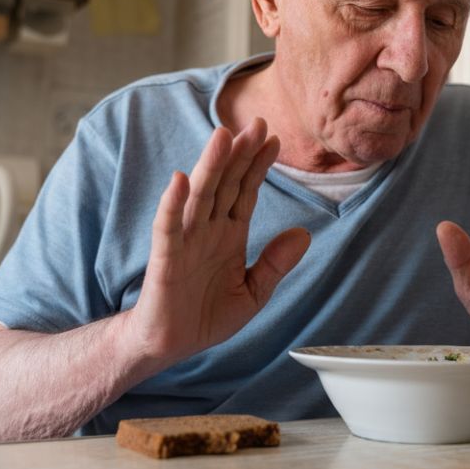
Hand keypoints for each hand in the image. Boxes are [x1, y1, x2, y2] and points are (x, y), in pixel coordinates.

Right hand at [127, 118, 310, 365]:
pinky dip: (172, 204)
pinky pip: (168, 228)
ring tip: (223, 137)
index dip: (259, 166)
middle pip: (225, 183)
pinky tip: (180, 180)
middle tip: (256, 123)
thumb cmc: (206, 316)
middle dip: (240, 154)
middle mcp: (208, 230)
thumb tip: (304, 234)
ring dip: (210, 166)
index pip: (246, 191)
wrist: (170, 345)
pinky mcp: (165, 259)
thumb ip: (275, 264)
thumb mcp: (254, 293)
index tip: (274, 139)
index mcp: (230, 234)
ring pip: (199, 196)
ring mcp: (185, 241)